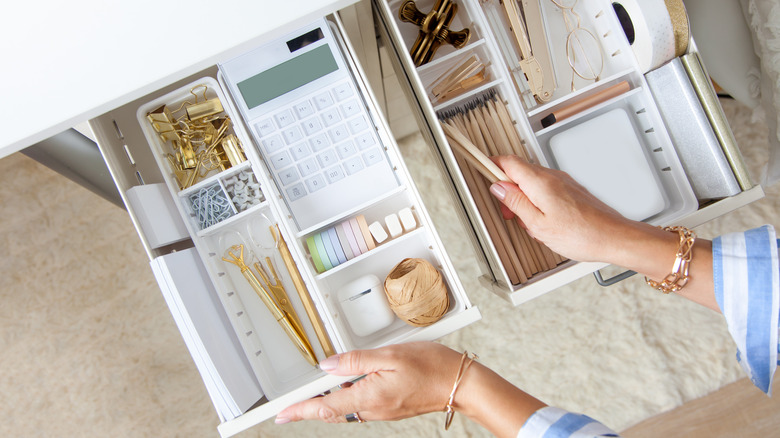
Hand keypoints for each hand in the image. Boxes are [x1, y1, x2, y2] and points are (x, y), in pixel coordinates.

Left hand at [275, 342, 463, 423]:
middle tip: (289, 406)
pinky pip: (360, 404)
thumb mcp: (390, 355)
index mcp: (370, 396)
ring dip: (328, 402)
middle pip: (332, 410)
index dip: (300, 410)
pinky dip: (346, 397)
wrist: (459, 384)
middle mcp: (373, 409)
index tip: (282, 414)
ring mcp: (381, 410)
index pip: (325, 406)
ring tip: (313, 392)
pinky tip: (346, 385)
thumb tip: (328, 366)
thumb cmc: (432, 366)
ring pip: (345, 408)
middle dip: (309, 407)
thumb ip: (356, 361)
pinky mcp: (389, 407)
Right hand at [488, 155, 637, 262]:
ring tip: (528, 222)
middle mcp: (552, 177)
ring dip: (523, 198)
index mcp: (540, 182)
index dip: (492, 164)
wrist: (613, 237)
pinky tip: (542, 221)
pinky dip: (537, 202)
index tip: (480, 167)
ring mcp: (563, 182)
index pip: (508, 162)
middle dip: (507, 190)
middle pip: (519, 171)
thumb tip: (499, 188)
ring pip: (532, 182)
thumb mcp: (538, 224)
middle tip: (507, 212)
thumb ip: (516, 203)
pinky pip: (545, 189)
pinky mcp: (571, 191)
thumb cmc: (581, 234)